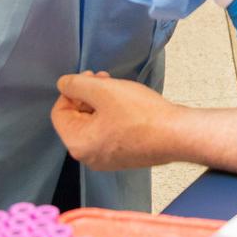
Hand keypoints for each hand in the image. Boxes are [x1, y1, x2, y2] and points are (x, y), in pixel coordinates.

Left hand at [51, 71, 177, 170]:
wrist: (177, 134)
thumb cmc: (141, 114)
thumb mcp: (104, 90)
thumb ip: (76, 84)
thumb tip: (63, 84)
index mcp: (78, 144)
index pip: (59, 113)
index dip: (71, 91)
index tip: (90, 78)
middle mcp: (89, 157)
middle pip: (76, 119)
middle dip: (87, 95)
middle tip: (105, 79)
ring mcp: (107, 159)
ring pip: (94, 124)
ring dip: (101, 103)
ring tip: (119, 89)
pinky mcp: (124, 156)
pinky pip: (108, 133)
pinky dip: (113, 116)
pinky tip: (129, 104)